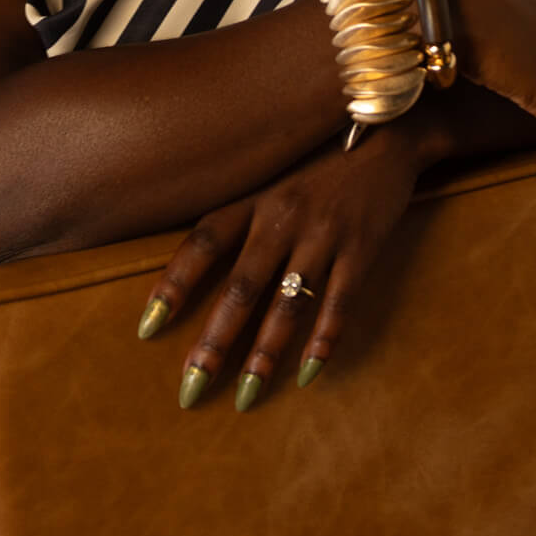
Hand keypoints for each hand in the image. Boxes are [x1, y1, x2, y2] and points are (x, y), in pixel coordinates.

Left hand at [136, 117, 429, 409]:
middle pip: (241, 286)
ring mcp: (323, 233)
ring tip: (245, 397)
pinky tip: (307, 373)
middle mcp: (282, 216)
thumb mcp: (274, 180)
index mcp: (255, 198)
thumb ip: (243, 217)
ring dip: (264, 353)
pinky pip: (339, 301)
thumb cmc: (322, 165)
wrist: (389, 138)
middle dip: (214, 341)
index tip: (146, 330)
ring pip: (287, 302)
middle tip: (190, 388)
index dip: (174, 284)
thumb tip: (198, 272)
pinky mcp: (361, 248)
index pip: (203, 243)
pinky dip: (323, 340)